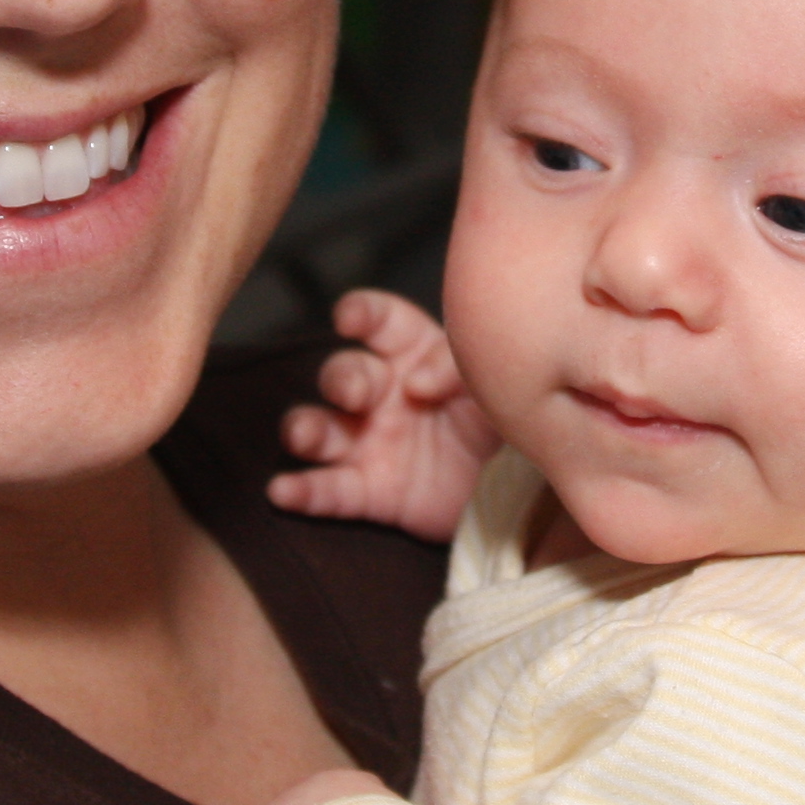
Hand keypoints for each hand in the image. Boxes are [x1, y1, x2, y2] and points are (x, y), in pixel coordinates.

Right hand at [268, 289, 499, 540]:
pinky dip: (302, 491)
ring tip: (305, 435)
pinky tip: (282, 490)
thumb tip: (415, 384)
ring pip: (320, 428)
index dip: (360, 313)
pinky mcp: (369, 490)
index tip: (349, 318)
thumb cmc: (504, 420)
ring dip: (305, 428)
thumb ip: (454, 369)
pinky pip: (328, 490)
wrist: (522, 491)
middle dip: (341, 379)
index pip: (378, 320)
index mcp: (414, 351)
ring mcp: (370, 441)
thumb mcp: (492, 383)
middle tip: (355, 392)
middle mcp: (382, 391)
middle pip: (342, 374)